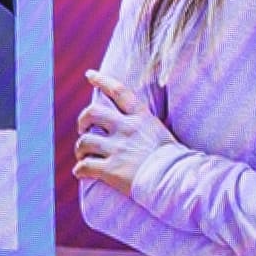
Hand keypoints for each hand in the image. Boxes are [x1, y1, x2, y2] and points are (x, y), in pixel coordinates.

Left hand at [71, 69, 175, 195]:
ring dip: (80, 149)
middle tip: (83, 130)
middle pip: (92, 112)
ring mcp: (117, 149)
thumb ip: (145, 126)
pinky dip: (79, 170)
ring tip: (83, 155)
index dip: (102, 80)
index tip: (89, 75)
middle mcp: (127, 129)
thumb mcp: (161, 133)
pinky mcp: (111, 170)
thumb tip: (134, 126)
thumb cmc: (175, 160)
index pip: (118, 91)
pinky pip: (84, 166)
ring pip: (84, 141)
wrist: (176, 180)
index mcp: (141, 118)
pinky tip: (81, 173)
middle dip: (82, 120)